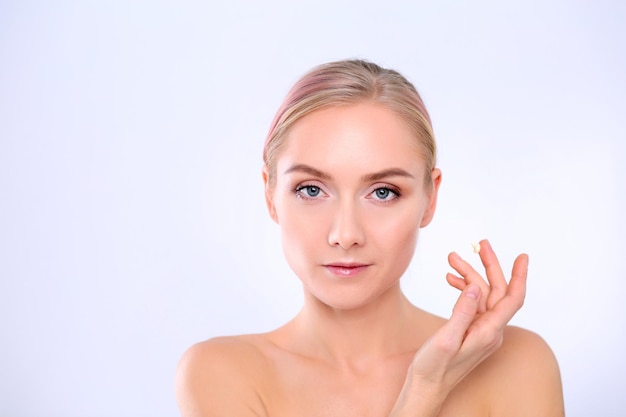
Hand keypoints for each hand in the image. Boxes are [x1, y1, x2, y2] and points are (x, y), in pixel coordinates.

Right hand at [389, 239, 527, 415]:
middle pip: (496, 292)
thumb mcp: (445, 339)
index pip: (512, 299)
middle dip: (488, 266)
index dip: (519, 276)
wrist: (426, 387)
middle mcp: (490, 331)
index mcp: (488, 332)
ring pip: (481, 295)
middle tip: (479, 245)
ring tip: (451, 260)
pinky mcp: (470, 331)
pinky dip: (463, 289)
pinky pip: (472, 304)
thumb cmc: (434, 368)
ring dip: (468, 276)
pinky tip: (450, 280)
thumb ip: (461, 313)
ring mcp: (481, 331)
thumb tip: (473, 287)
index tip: (522, 256)